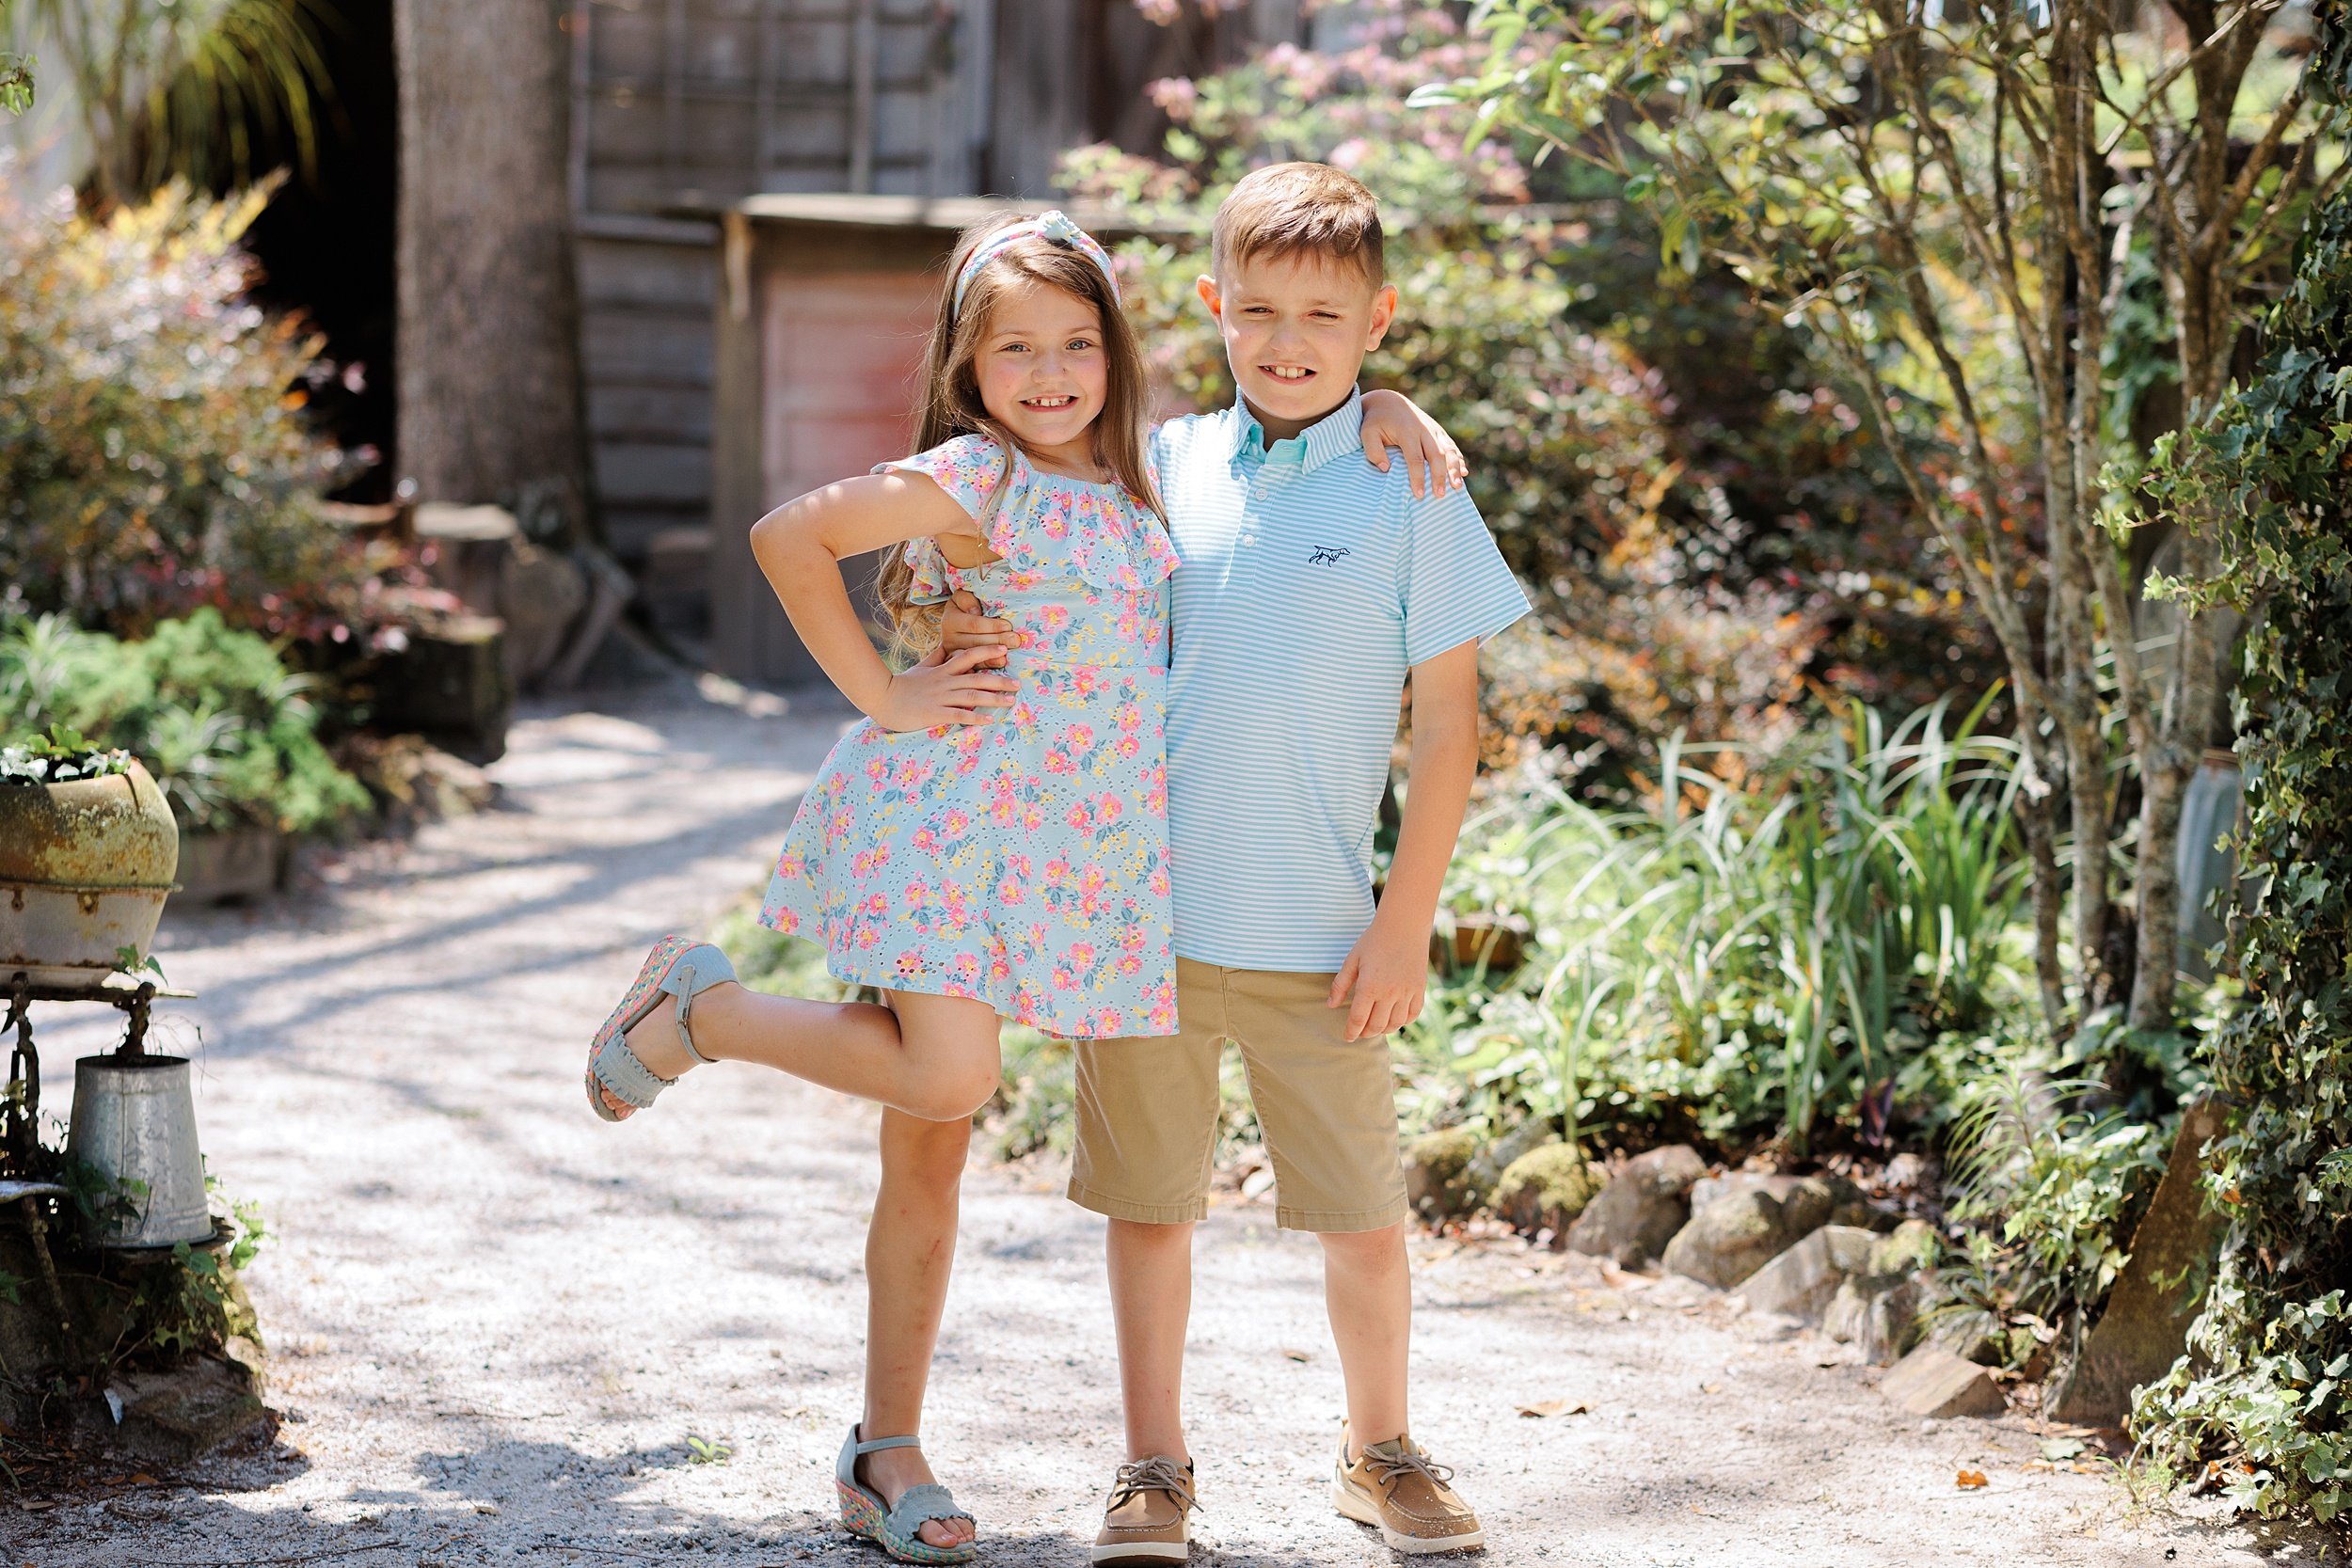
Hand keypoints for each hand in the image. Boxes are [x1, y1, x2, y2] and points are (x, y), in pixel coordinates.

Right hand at [870, 645, 1019, 731]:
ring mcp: (940, 697)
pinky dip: (974, 717)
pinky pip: (958, 715)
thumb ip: (937, 657)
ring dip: (993, 698)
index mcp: (943, 670)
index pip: (968, 656)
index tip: (1005, 649)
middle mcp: (945, 682)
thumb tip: (948, 645)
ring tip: (1011, 701)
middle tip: (1018, 683)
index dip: (987, 651)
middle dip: (999, 680)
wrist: (882, 698)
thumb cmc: (903, 685)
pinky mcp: (935, 713)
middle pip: (977, 678)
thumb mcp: (922, 667)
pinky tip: (989, 720)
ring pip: (971, 695)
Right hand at [940, 589, 1019, 662]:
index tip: (1007, 626)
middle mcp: (949, 639)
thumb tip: (975, 611)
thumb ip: (966, 599)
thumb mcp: (962, 597)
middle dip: (998, 640)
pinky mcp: (961, 665)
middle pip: (976, 642)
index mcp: (950, 621)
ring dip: (993, 656)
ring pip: (976, 656)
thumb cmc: (966, 606)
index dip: (991, 626)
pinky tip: (1001, 663)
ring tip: (1007, 654)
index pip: (973, 624)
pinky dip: (989, 666)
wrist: (956, 623)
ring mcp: (955, 654)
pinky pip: (975, 667)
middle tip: (1015, 640)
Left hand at [1327, 913, 1430, 1040]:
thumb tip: (1330, 1005)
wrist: (1404, 925)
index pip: (1358, 1019)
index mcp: (1369, 986)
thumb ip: (1341, 984)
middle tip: (1360, 1032)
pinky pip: (1413, 1014)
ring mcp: (1407, 992)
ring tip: (1376, 1026)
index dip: (1351, 1032)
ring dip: (1384, 1029)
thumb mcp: (1352, 959)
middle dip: (1366, 1033)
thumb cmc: (1374, 940)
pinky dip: (1404, 1021)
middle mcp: (1389, 993)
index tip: (1347, 1037)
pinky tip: (1395, 1018)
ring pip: (1395, 1024)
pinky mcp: (1419, 988)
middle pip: (1376, 1026)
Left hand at [1358, 388, 1467, 499]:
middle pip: (1436, 455)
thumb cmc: (1375, 421)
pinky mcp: (1438, 431)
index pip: (1415, 458)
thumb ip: (1373, 451)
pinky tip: (1463, 473)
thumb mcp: (1366, 433)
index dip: (1418, 477)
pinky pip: (1451, 446)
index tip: (1418, 494)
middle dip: (1439, 476)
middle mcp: (1424, 429)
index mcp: (1407, 431)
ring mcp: (1433, 429)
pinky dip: (1458, 459)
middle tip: (1439, 495)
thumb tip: (1386, 469)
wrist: (1388, 402)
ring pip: (1448, 450)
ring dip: (1454, 469)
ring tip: (1456, 487)